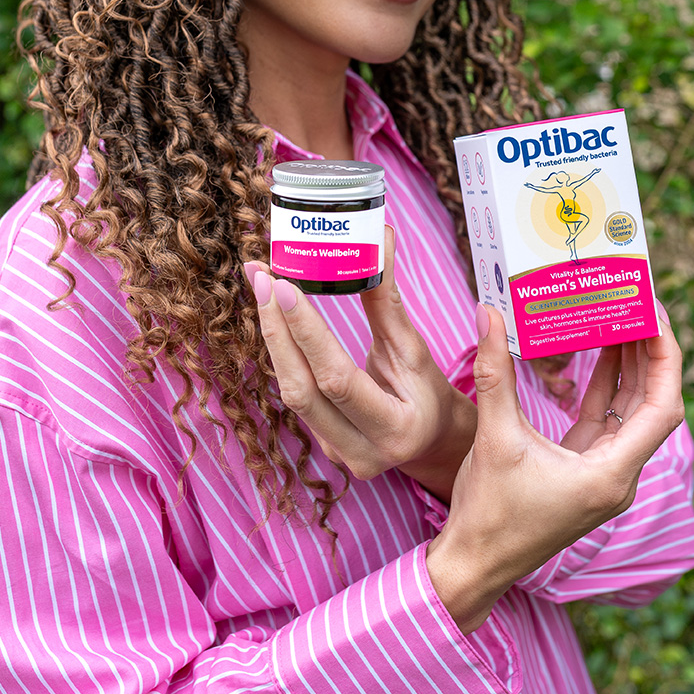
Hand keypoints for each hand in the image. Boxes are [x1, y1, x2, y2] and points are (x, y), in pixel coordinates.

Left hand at [245, 226, 475, 500]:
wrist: (432, 438)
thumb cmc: (429, 391)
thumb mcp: (415, 348)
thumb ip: (388, 300)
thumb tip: (381, 239)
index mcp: (395, 430)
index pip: (337, 379)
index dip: (308, 333)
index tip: (284, 286)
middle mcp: (361, 453)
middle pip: (301, 390)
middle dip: (277, 330)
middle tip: (264, 278)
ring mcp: (336, 453)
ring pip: (290, 392)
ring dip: (273, 336)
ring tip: (261, 285)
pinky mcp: (320, 443)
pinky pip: (293, 393)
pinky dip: (282, 351)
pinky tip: (272, 314)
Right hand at [426, 303, 684, 632]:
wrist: (474, 563)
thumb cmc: (489, 511)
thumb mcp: (494, 437)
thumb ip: (496, 373)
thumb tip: (489, 314)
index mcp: (611, 474)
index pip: (662, 408)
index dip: (665, 359)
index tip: (655, 317)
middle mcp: (618, 476)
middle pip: (653, 406)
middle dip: (651, 355)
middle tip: (641, 306)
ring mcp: (602, 475)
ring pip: (631, 413)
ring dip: (631, 368)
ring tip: (625, 319)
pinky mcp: (583, 471)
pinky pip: (606, 423)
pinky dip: (606, 388)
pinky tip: (601, 355)